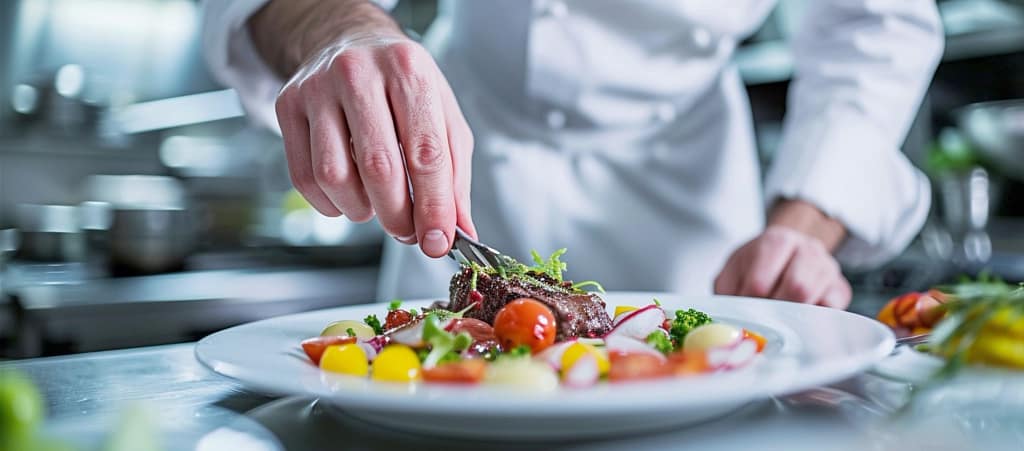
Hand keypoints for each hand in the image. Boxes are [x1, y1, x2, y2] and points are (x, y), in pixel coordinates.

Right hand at [250, 0, 475, 256]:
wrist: (347, 41)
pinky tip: (349, 195)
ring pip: (335, 177)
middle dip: (398, 216)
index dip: (433, 206)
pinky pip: (304, 177)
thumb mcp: (443, 116)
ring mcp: (317, 88)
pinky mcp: (287, 105)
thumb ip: (454, 174)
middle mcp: (358, 72)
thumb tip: (459, 230)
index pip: (425, 152)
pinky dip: (331, 203)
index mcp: (408, 69)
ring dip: (361, 209)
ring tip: (377, 204)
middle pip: (378, 168)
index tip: (438, 242)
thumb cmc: (402, 85)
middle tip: (408, 232)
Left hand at [714, 200, 851, 308]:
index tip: (744, 311)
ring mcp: (828, 268)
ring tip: (778, 320)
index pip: (761, 281)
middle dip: (775, 311)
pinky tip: (798, 319)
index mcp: (777, 240)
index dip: (749, 303)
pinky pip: (831, 311)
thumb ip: (727, 290)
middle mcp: (808, 249)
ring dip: (792, 318)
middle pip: (796, 289)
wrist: (788, 252)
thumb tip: (732, 317)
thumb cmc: (755, 266)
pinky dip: (813, 321)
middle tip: (763, 320)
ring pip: (814, 301)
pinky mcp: (840, 289)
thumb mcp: (733, 271)